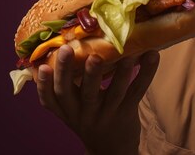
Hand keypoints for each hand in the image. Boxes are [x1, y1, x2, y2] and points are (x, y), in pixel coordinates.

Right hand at [36, 45, 159, 154]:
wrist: (112, 151)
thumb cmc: (90, 119)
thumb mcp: (73, 109)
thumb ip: (66, 89)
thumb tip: (53, 52)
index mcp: (68, 111)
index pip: (51, 99)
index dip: (44, 84)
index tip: (42, 66)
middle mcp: (85, 114)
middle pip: (77, 94)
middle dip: (71, 71)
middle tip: (69, 49)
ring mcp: (107, 114)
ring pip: (112, 93)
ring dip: (120, 73)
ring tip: (125, 54)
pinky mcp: (128, 112)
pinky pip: (137, 92)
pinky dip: (146, 73)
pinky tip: (152, 55)